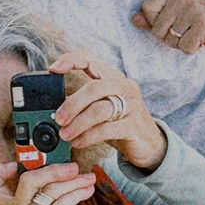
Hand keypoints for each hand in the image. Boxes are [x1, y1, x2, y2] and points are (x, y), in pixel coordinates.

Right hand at [0, 160, 103, 204]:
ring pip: (52, 188)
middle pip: (27, 180)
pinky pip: (65, 198)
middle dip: (53, 169)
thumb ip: (46, 187)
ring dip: (74, 181)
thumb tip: (58, 162)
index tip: (17, 163)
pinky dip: (80, 191)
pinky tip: (88, 190)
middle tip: (73, 167)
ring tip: (87, 180)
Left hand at [49, 52, 166, 170]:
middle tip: (58, 119)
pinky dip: (88, 137)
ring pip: (99, 110)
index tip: (53, 68)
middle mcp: (124, 87)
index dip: (71, 60)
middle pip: (93, 88)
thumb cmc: (122, 126)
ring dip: (78, 123)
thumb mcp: (104, 109)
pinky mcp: (134, 125)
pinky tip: (78, 142)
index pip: (91, 59)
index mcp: (114, 78)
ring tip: (65, 134)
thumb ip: (85, 105)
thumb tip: (56, 111)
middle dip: (72, 104)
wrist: (151, 145)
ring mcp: (132, 105)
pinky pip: (106, 129)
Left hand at [131, 0, 204, 53]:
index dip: (155, 23)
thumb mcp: (177, 14)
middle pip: (158, 29)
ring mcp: (192, 10)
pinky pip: (185, 47)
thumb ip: (155, 17)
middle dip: (170, 38)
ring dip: (183, 44)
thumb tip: (134, 20)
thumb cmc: (202, 20)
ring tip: (195, 35)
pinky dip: (193, 49)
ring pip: (172, 40)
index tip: (172, 24)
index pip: (146, 9)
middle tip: (186, 32)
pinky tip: (202, 40)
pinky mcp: (202, 25)